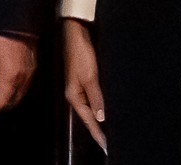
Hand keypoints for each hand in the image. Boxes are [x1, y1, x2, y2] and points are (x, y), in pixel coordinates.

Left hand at [0, 33, 35, 117]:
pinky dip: (16, 92)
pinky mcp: (34, 68)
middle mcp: (24, 78)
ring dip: (8, 101)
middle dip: (0, 107)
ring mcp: (31, 74)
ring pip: (20, 96)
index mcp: (11, 77)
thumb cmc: (0, 36)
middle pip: (13, 102)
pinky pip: (25, 87)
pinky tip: (6, 89)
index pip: (2, 102)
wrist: (18, 20)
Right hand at [61, 18, 105, 151]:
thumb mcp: (90, 76)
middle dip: (97, 130)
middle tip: (107, 143)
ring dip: (98, 120)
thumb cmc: (80, 53)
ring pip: (90, 109)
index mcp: (74, 95)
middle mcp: (74, 93)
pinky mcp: (83, 80)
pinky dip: (97, 108)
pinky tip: (102, 111)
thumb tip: (101, 118)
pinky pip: (91, 99)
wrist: (75, 34)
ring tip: (107, 132)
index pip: (88, 120)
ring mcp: (78, 87)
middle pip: (87, 117)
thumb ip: (96, 97)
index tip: (105, 146)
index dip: (97, 133)